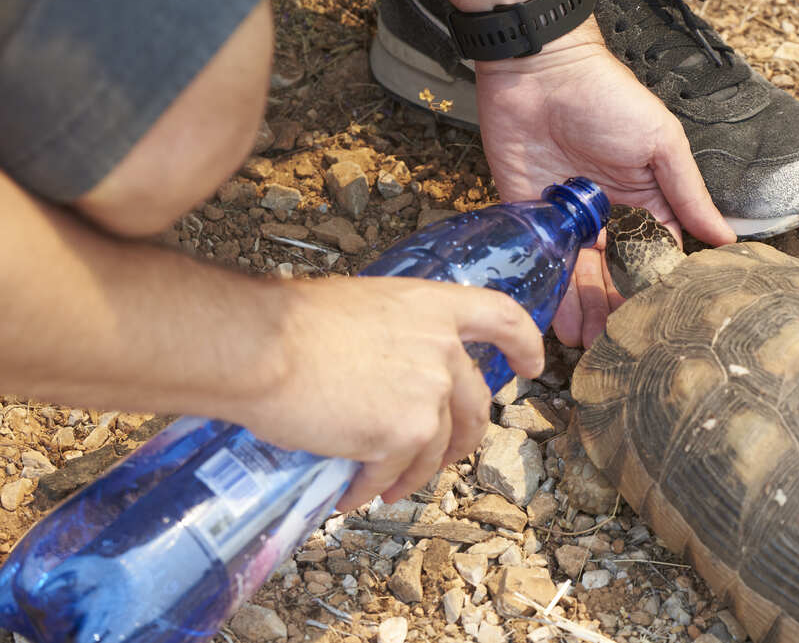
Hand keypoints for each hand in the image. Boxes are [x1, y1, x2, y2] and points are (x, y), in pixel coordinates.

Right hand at [234, 277, 543, 510]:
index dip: (523, 342)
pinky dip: (371, 488)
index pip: (501, 317)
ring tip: (382, 486)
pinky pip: (393, 473)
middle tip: (445, 456)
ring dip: (412, 473)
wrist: (262, 347)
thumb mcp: (362, 309)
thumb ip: (395, 337)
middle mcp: (442, 350)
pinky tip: (349, 495)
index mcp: (433, 307)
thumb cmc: (292, 322)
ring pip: (436, 449)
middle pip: (475, 403)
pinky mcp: (403, 435)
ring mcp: (428, 395)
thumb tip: (390, 371)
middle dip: (464, 438)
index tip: (532, 365)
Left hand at [474, 21, 735, 346]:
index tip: (658, 321)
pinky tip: (555, 318)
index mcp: (645, 199)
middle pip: (614, 273)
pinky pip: (542, 259)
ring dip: (583, 308)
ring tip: (587, 342)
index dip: (655, 286)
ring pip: (578, 274)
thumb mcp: (661, 143)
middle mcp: (607, 214)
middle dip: (615, 307)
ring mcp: (567, 217)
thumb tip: (725, 238)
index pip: (655, 254)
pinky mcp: (529, 214)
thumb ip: (687, 194)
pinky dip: (549, 288)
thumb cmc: (608, 97)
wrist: (539, 70)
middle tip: (615, 343)